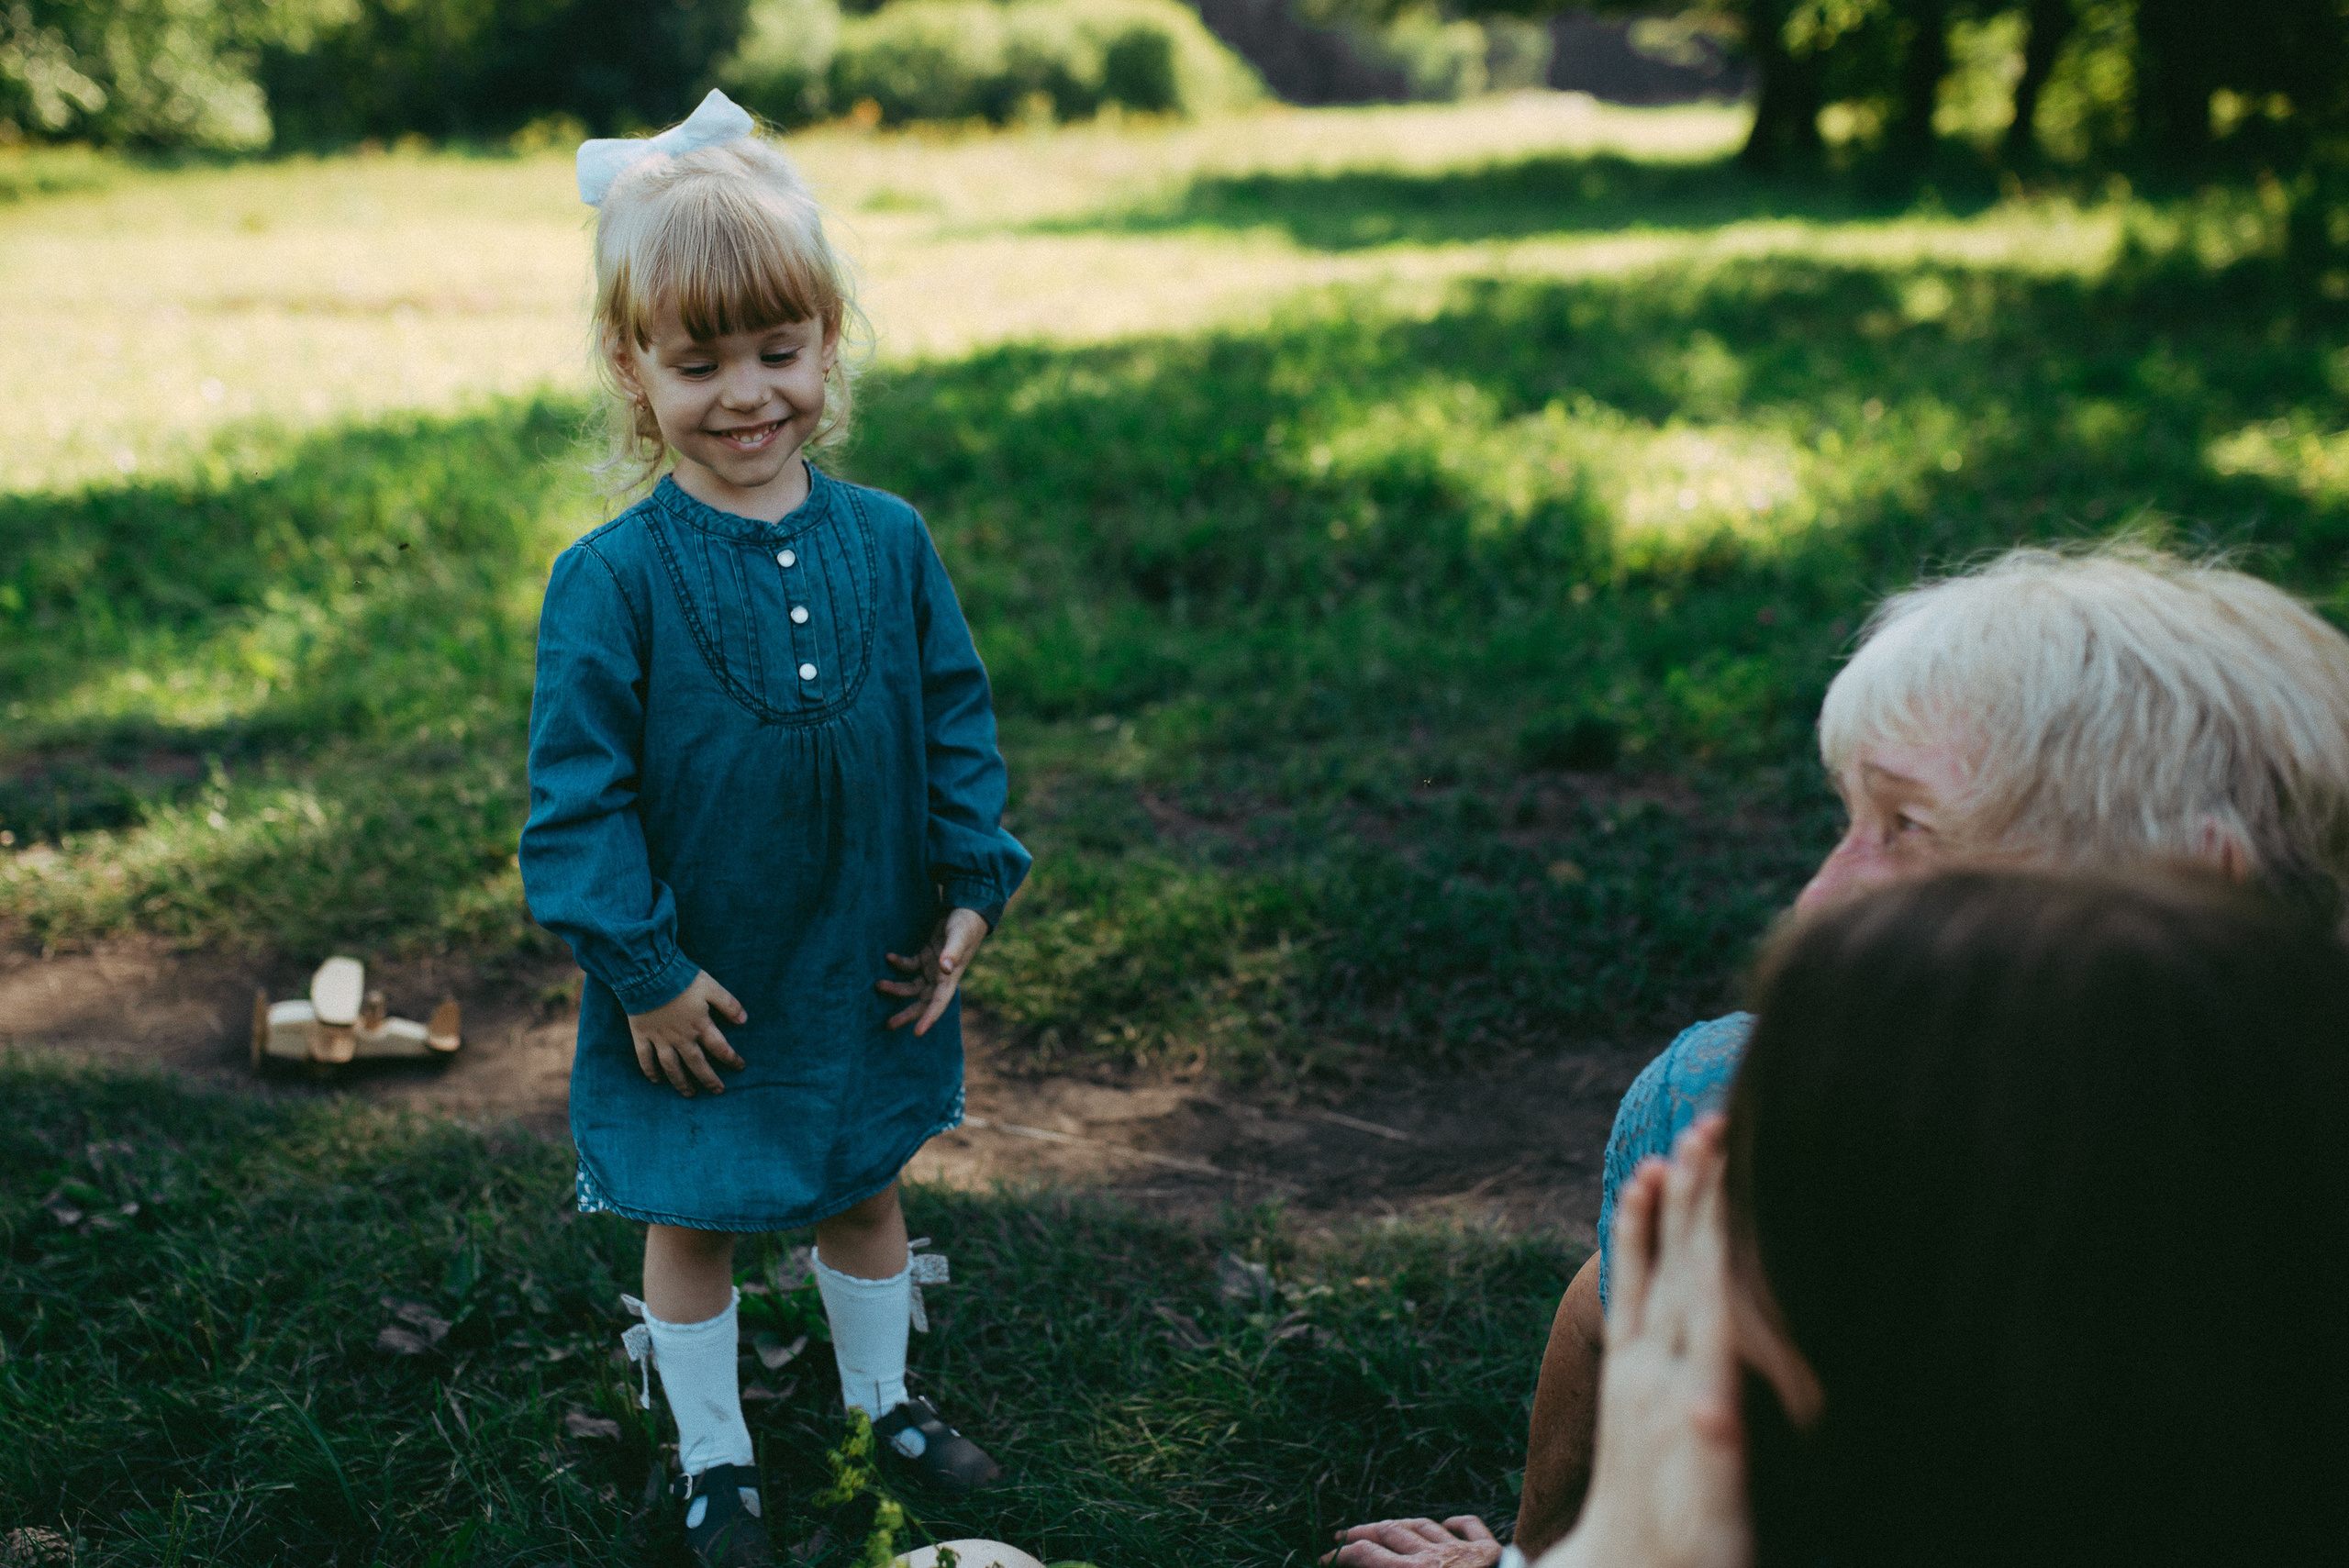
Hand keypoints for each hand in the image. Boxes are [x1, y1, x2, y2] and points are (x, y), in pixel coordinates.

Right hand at [626, 970, 747, 1097]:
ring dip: (681, 1082)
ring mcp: (660, 1039)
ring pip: (672, 1067)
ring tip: (689, 1094)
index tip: (740, 1067)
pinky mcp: (642, 1035)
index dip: (732, 1059)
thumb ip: (728, 1004)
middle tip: (718, 1091)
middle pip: (697, 1064)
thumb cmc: (682, 979)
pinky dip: (650, 1070)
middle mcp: (681, 1037)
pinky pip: (645, 1058)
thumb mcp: (711, 987)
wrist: (648, 974)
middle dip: (709, 1080)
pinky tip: (655, 1080)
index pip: (720, 1048)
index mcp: (700, 1025)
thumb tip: (744, 1020)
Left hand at [876, 907, 988, 1034]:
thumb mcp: (959, 936)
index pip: (939, 1003)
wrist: (968, 908)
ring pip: (912, 986)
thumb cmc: (966, 924)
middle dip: (907, 1014)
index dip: (929, 1018)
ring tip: (879, 985)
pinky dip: (898, 964)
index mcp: (950, 977)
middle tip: (889, 1025)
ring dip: (896, 989)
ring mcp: (932, 968)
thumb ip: (952, 952)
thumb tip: (945, 968)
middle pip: (922, 1001)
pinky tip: (888, 957)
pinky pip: (910, 966)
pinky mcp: (926, 956)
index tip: (917, 1032)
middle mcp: (941, 977)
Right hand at [1321, 1517, 1500, 1567]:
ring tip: (1384, 1526)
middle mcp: (1435, 1557)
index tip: (1326, 1559)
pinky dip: (1455, 1522)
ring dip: (1400, 1524)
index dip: (1342, 1556)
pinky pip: (1469, 1525)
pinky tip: (1445, 1523)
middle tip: (1345, 1535)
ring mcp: (1464, 1549)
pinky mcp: (1491, 1549)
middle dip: (1363, 1531)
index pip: (1367, 1556)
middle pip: (1390, 1532)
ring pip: (1423, 1525)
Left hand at [1540, 1116, 1747, 1567]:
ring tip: (1686, 1137)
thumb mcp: (1719, 1510)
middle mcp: (1657, 1370)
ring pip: (1658, 1264)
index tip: (1736, 1169)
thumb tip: (1713, 1405)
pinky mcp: (1625, 1367)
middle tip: (1717, 1123)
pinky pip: (1631, 1283)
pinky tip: (1642, 1184)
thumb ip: (1713, 1445)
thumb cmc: (1695, 1550)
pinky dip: (1636, 1232)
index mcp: (1695, 1399)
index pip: (1713, 1296)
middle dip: (1704, 1196)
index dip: (1724, 1232)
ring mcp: (1637, 1364)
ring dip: (1674, 1200)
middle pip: (1688, 1265)